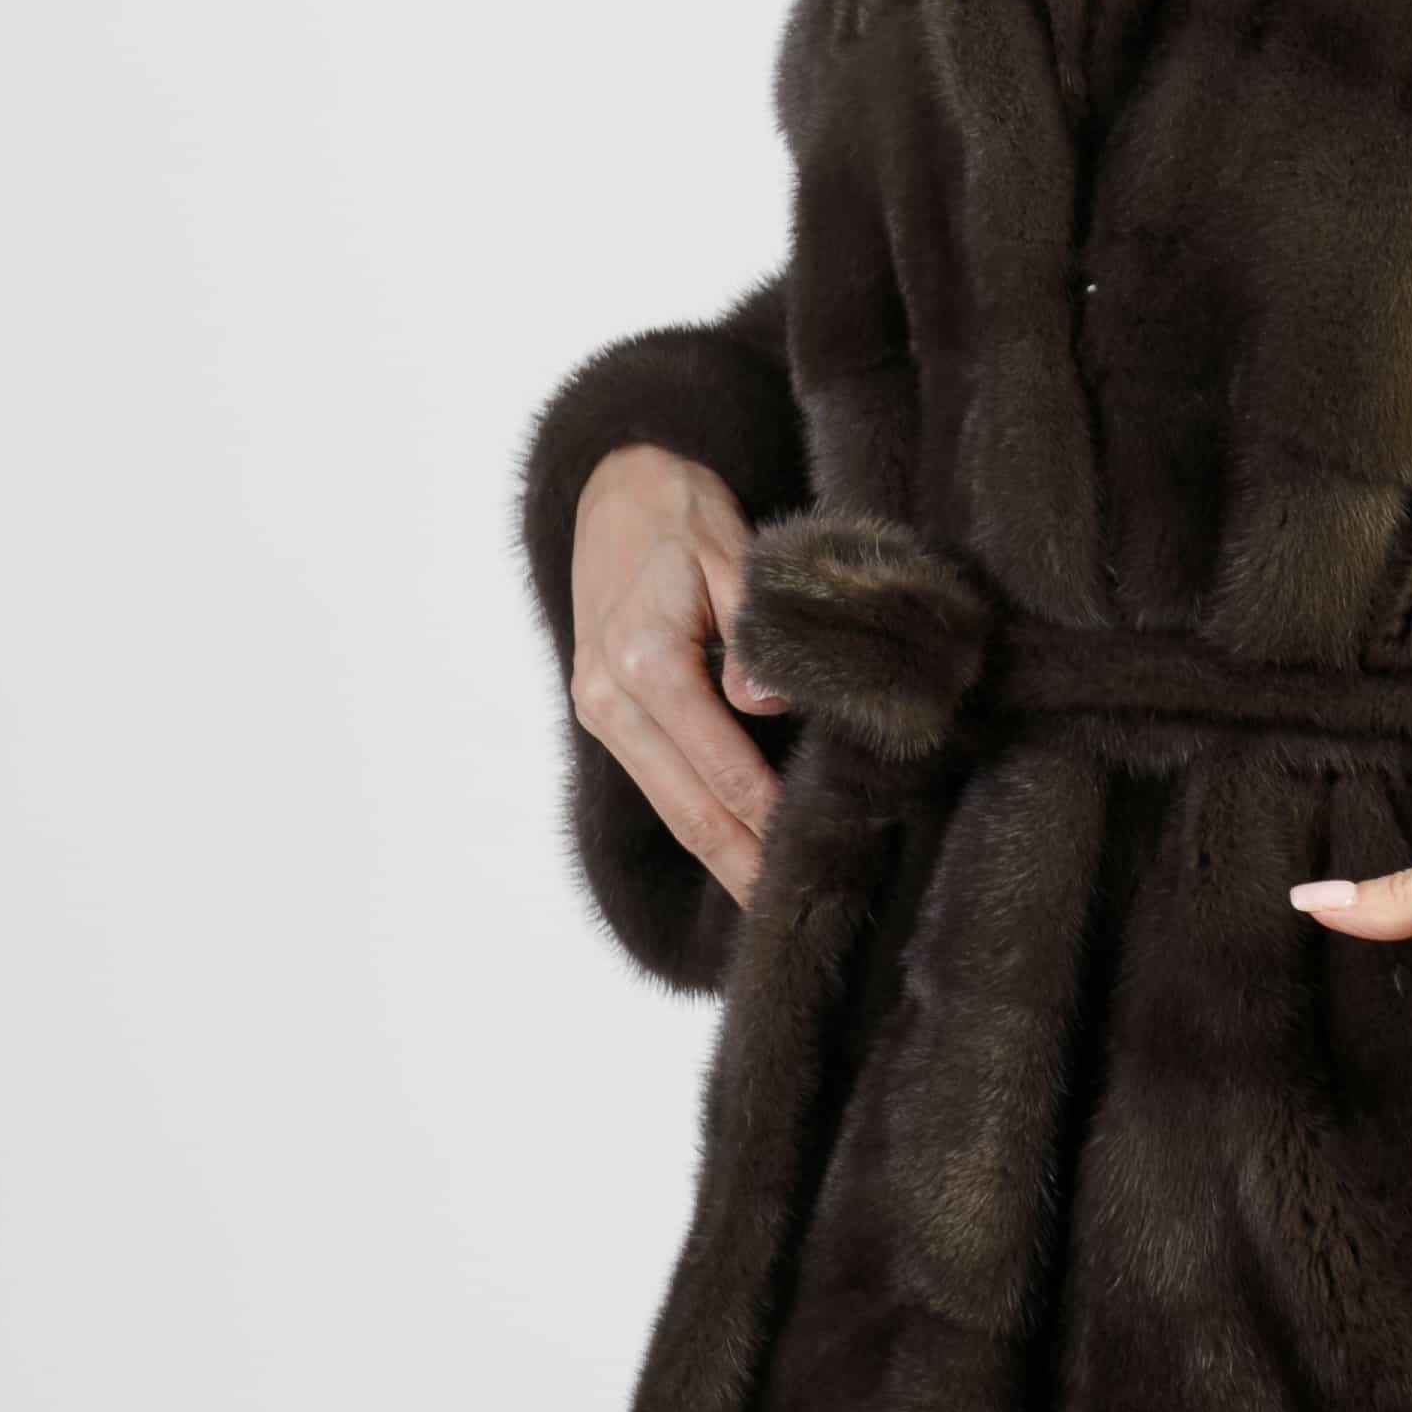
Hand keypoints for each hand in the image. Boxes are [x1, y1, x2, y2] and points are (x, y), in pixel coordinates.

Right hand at [569, 444, 790, 907]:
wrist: (614, 488)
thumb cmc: (681, 515)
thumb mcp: (729, 552)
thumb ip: (752, 628)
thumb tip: (767, 704)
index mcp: (644, 661)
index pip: (721, 768)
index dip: (768, 822)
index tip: (811, 862)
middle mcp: (610, 698)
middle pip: (689, 809)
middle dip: (742, 869)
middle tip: (792, 923)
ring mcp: (600, 710)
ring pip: (671, 807)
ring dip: (720, 858)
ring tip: (769, 908)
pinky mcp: (605, 715)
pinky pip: (660, 783)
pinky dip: (700, 823)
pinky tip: (737, 855)